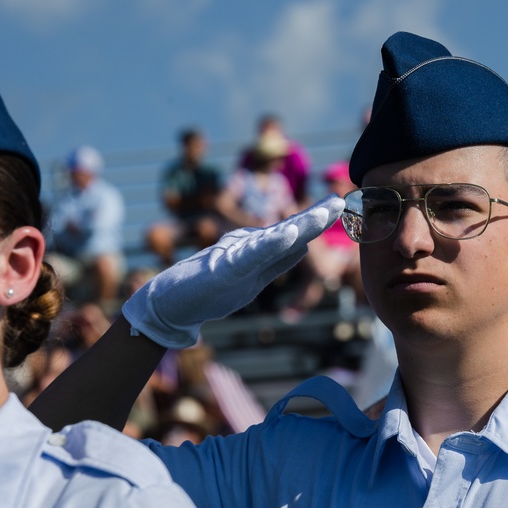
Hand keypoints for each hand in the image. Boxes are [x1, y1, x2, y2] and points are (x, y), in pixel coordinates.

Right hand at [122, 195, 344, 348]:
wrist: (167, 306)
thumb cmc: (207, 291)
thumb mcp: (251, 278)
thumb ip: (275, 262)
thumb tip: (302, 247)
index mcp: (257, 251)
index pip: (292, 235)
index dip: (315, 220)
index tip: (338, 205)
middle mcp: (248, 247)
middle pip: (288, 230)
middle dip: (315, 217)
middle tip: (339, 200)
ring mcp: (235, 256)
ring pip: (275, 238)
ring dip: (302, 225)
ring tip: (325, 212)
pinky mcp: (223, 269)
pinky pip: (252, 256)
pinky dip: (272, 245)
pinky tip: (291, 235)